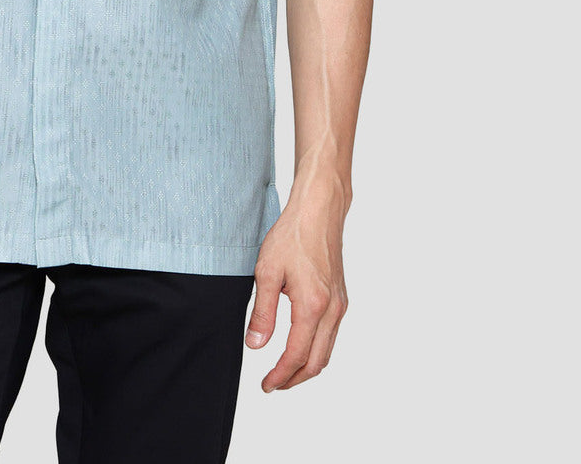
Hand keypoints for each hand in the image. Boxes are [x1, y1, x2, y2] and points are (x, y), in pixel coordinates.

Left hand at [244, 188, 348, 391]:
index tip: (266, 385)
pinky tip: (300, 344)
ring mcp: (339, 305)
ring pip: (327, 350)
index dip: (280, 376)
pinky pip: (331, 335)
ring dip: (307, 366)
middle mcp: (332, 310)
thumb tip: (256, 345)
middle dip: (295, 379)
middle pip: (317, 361)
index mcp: (313, 307)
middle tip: (273, 384)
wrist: (318, 211)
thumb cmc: (292, 236)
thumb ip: (262, 312)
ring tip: (285, 370)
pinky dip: (317, 349)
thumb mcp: (267, 272)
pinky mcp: (340, 297)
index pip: (296, 355)